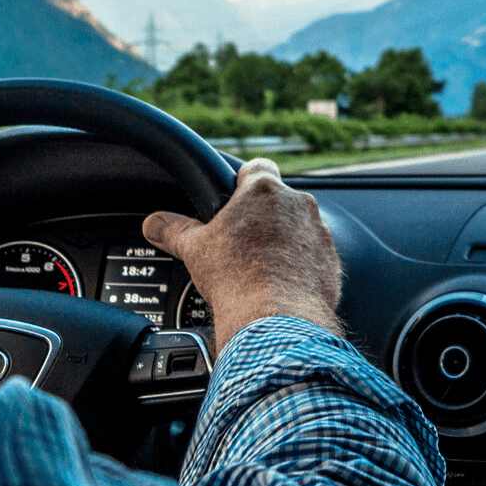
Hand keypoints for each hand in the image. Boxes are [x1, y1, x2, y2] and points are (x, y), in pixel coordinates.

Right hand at [142, 158, 342, 353]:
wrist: (275, 319)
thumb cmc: (236, 279)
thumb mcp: (195, 249)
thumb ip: (174, 229)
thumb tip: (154, 223)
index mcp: (264, 191)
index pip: (257, 167)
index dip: (243, 180)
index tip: (234, 198)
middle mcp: (298, 204)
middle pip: (278, 199)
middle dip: (262, 217)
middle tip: (242, 242)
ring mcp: (319, 231)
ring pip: (299, 227)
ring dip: (284, 240)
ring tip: (261, 267)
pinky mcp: (331, 259)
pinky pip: (314, 254)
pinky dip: (301, 264)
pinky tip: (281, 283)